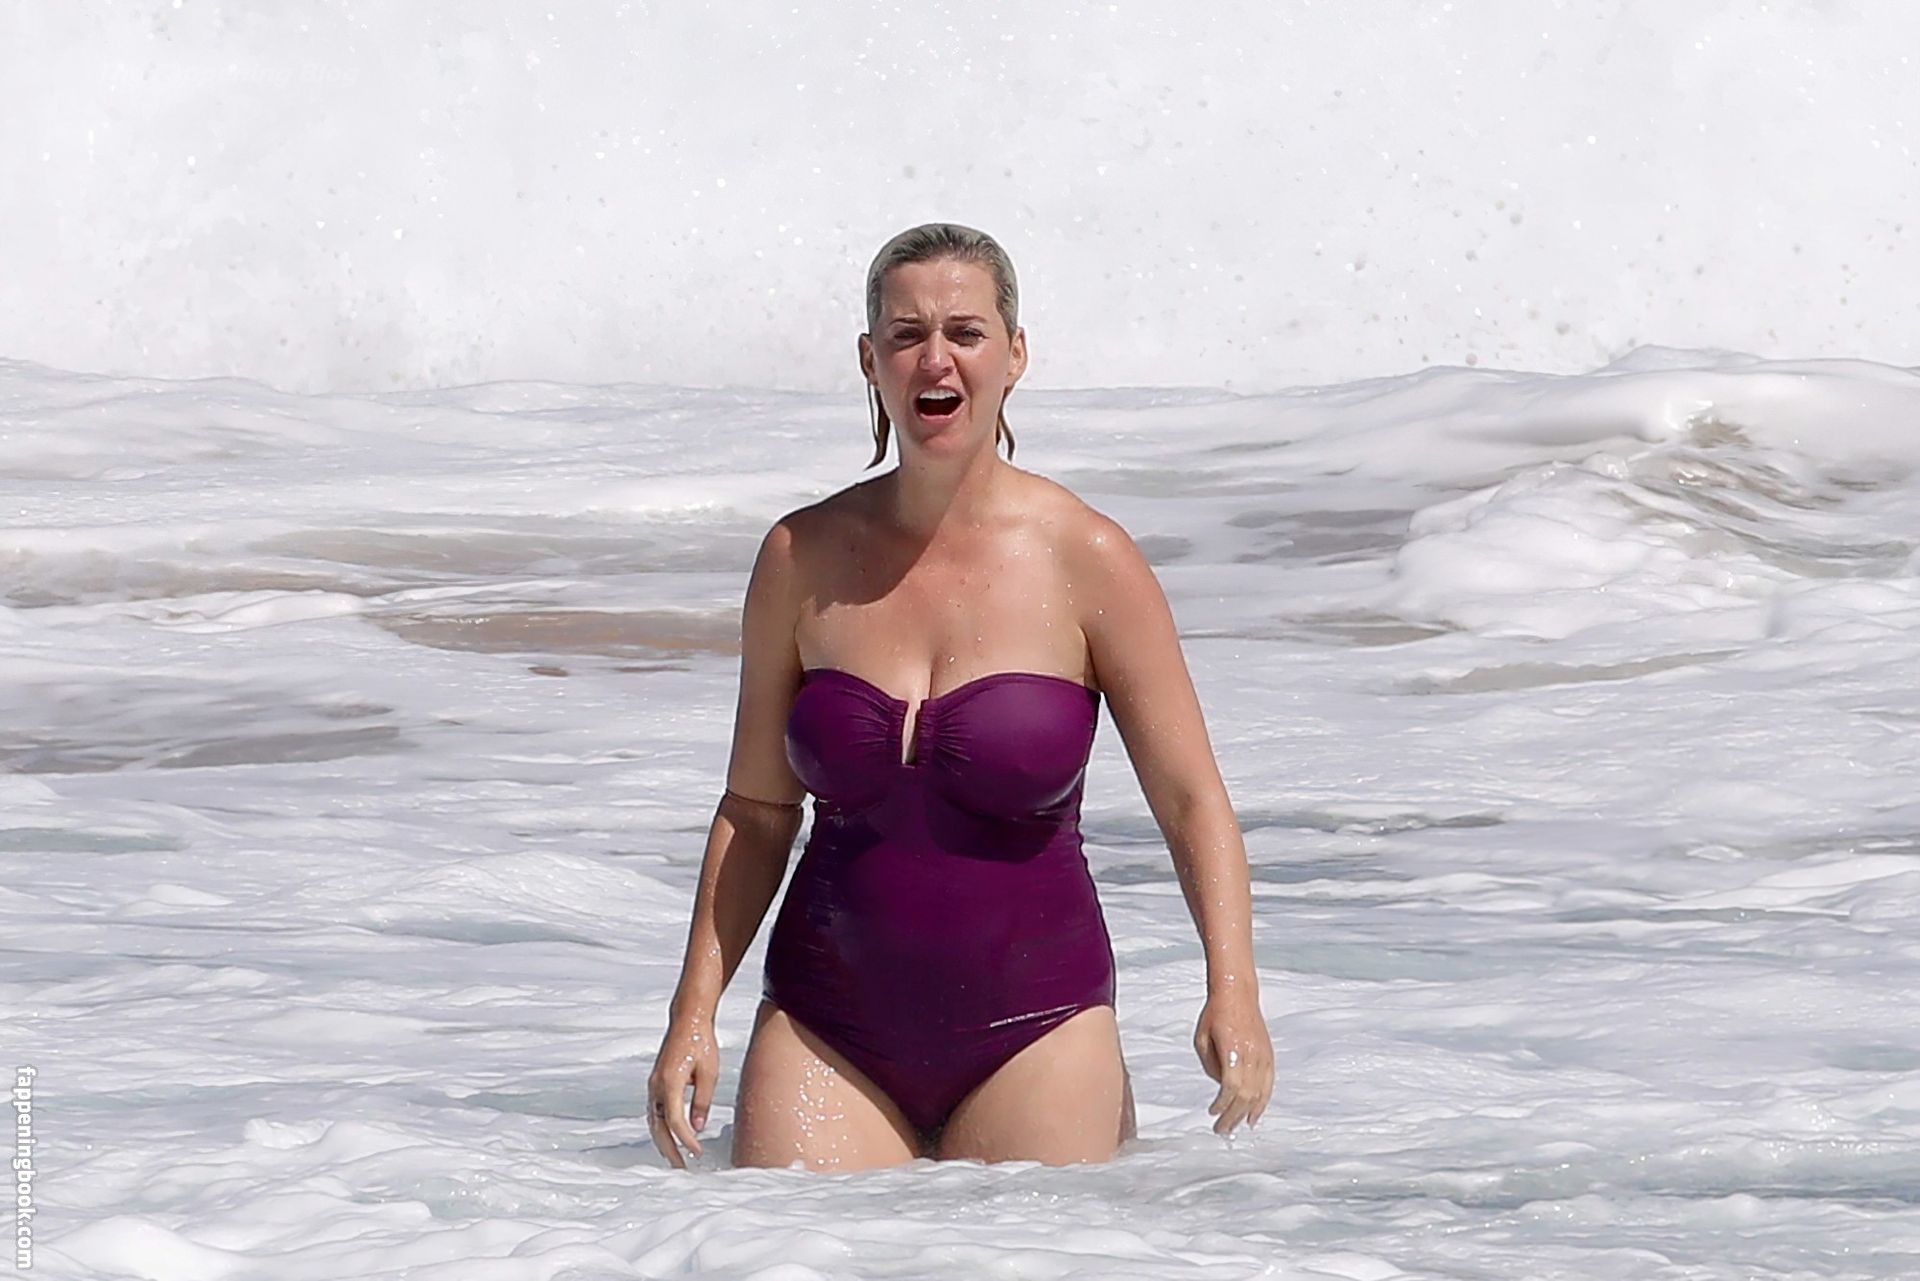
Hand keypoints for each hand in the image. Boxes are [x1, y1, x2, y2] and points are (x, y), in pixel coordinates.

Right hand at [648, 1012, 719, 1168]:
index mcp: (670, 1083)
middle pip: (658, 1127)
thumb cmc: (701, 1042)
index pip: (676, 1122)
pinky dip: (661, 1127)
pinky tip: (671, 1136)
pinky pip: (655, 1111)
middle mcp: (656, 1086)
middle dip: (669, 1149)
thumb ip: (702, 1102)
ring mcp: (653, 1084)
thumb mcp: (709, 1073)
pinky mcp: (655, 1082)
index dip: (686, 1140)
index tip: (697, 1153)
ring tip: (675, 1158)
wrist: (688, 1020)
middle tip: (681, 1167)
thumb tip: (697, 1128)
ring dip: (663, 1141)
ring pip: (653, 1121)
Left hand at [1194, 988, 1272, 1135]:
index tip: (1213, 1113)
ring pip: (1259, 1093)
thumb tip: (1220, 1086)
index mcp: (1233, 1050)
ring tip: (1238, 1127)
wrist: (1237, 994)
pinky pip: (1269, 1084)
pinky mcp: (1269, 1055)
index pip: (1230, 1087)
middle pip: (1245, 1095)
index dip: (1223, 1105)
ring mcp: (1263, 1055)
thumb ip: (1210, 1066)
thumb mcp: (1202, 1039)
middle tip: (1222, 1130)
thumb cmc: (1215, 1014)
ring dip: (1248, 1113)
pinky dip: (1263, 1101)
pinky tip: (1255, 1114)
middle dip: (1233, 1116)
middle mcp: (1251, 1055)